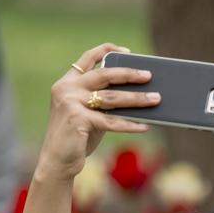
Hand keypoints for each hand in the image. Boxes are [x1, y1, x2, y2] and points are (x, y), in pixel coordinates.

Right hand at [36, 43, 159, 181]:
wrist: (57, 161)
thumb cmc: (77, 138)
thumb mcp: (89, 114)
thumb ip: (103, 101)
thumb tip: (137, 95)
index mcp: (67, 82)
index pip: (87, 58)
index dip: (107, 51)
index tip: (128, 52)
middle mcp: (66, 88)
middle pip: (104, 75)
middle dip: (129, 74)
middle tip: (149, 75)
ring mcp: (70, 102)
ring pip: (111, 98)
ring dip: (137, 98)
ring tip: (156, 99)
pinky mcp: (77, 120)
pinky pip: (111, 121)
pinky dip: (130, 124)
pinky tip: (145, 126)